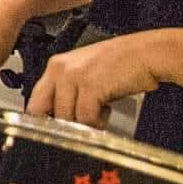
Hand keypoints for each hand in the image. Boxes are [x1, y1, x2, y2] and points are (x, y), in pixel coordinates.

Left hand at [29, 33, 163, 127]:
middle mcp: (60, 70)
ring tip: (100, 113)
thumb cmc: (121, 64)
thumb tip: (59, 116)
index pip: (35, 101)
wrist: (147, 53)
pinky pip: (86, 118)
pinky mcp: (90, 86)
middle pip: (46, 112)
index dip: (43, 119)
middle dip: (64, 125)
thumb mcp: (86, 73)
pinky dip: (98, 122)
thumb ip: (68, 91)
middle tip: (82, 124)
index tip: (54, 129)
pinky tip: (108, 110)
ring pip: (66, 118)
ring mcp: (74, 77)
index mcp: (56, 66)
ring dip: (84, 124)